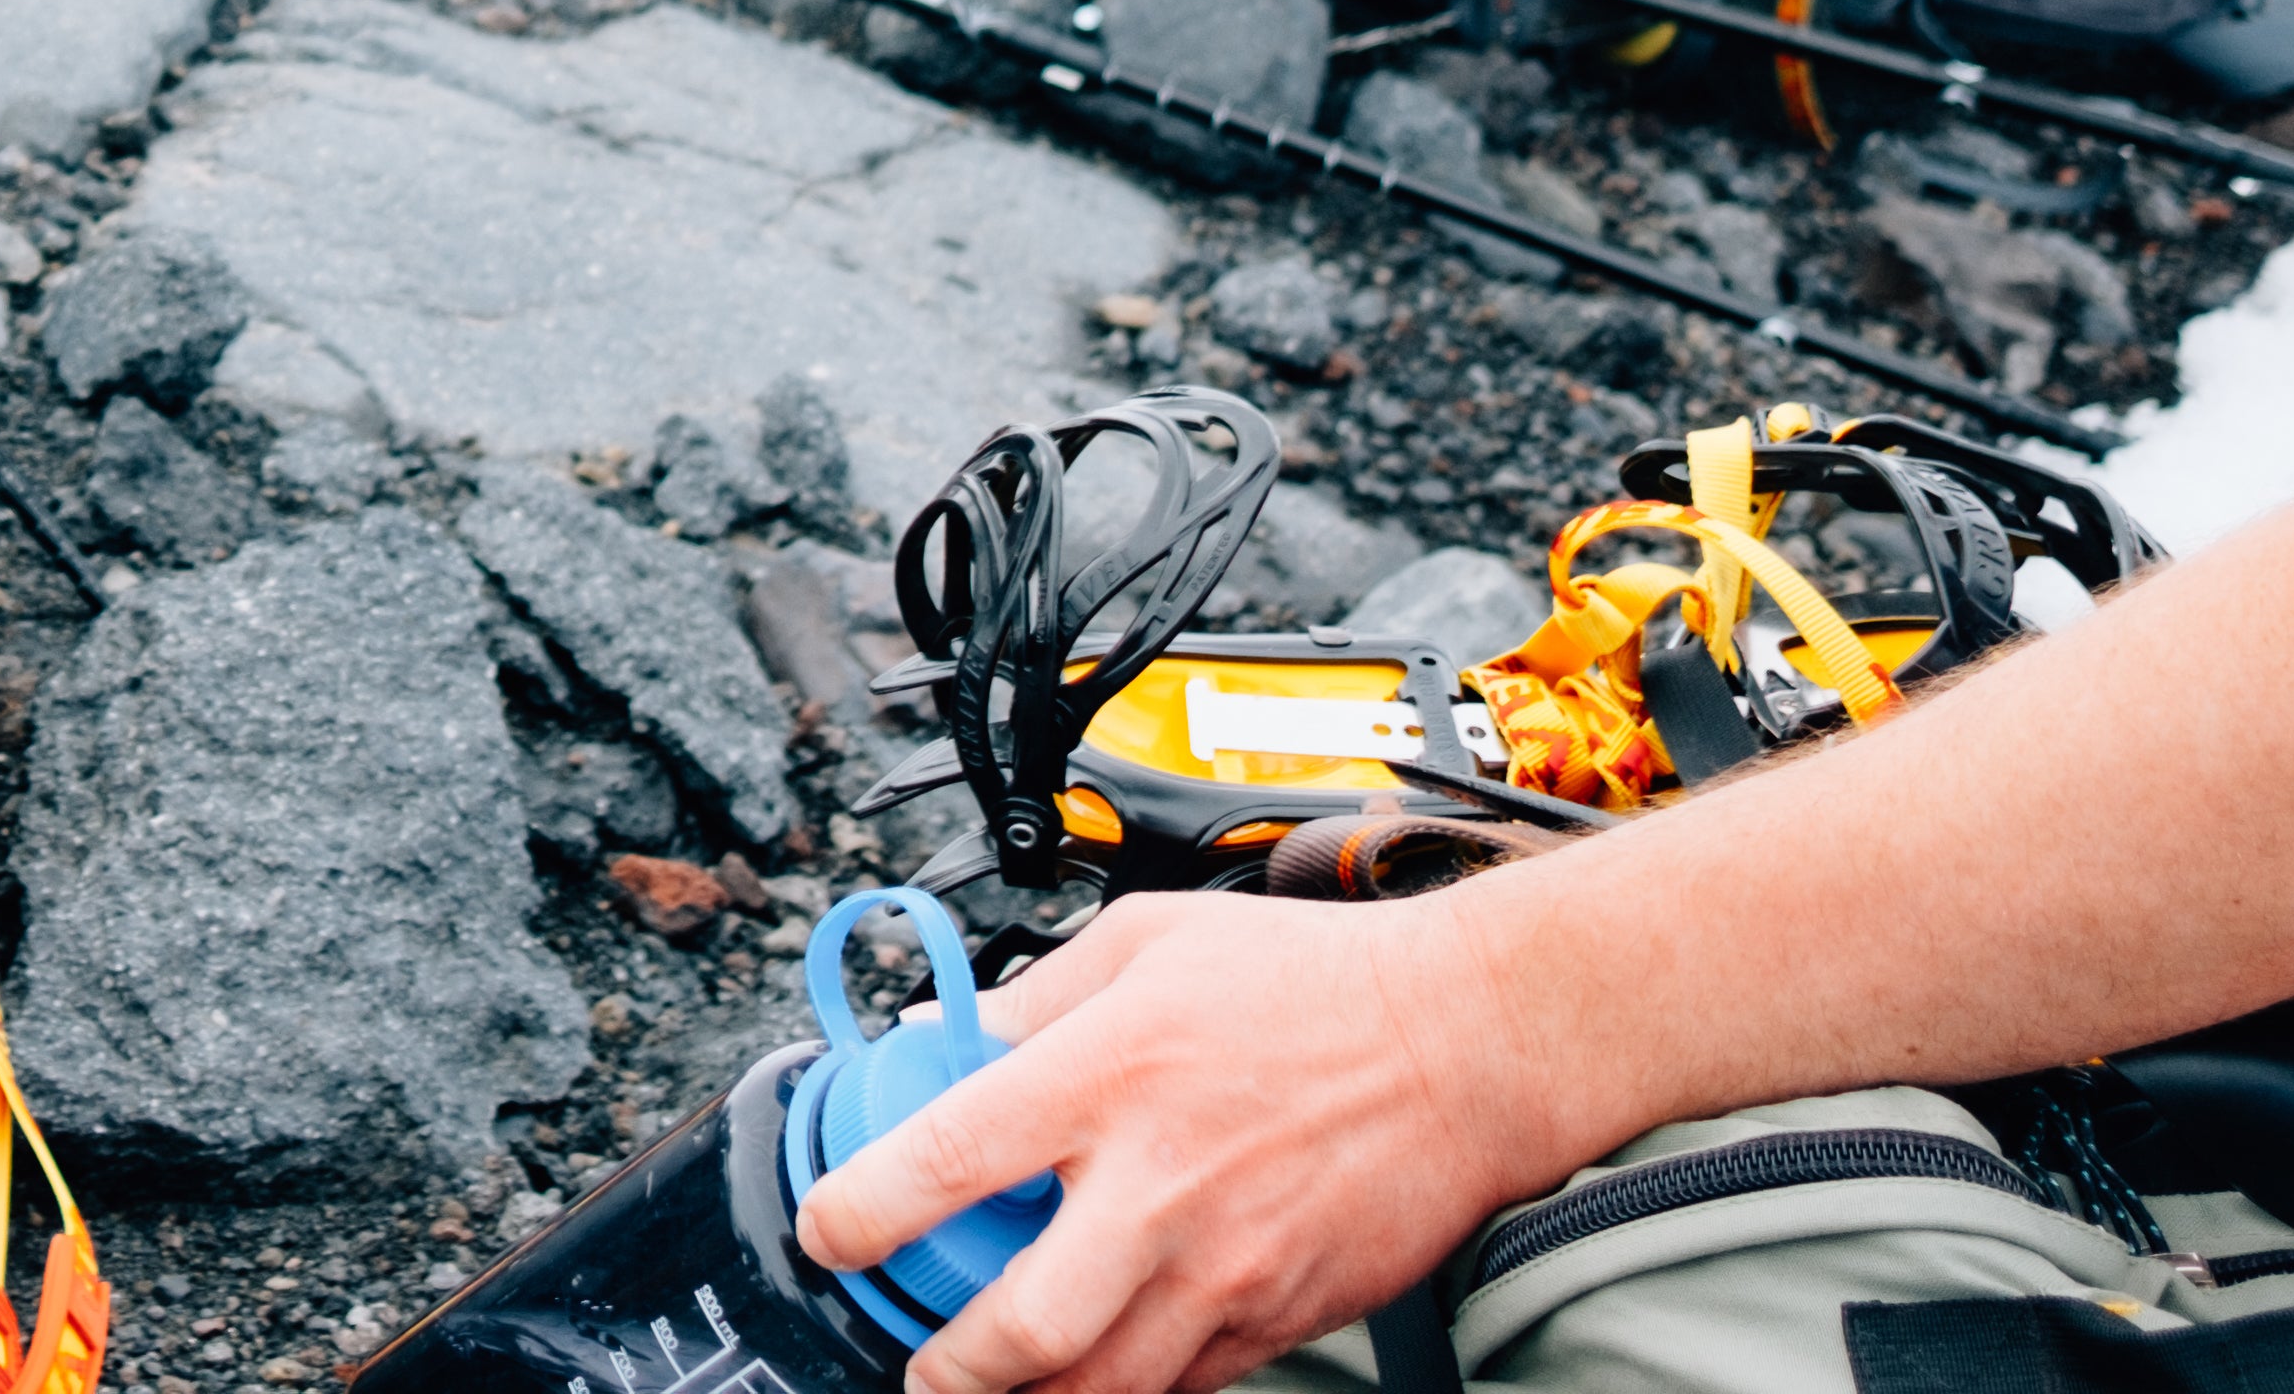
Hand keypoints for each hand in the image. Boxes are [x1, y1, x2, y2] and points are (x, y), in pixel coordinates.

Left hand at [800, 898, 1567, 1393]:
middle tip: (918, 1366)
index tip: (827, 1232)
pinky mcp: (1281, 1314)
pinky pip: (1182, 1385)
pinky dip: (1126, 1390)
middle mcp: (1156, 1187)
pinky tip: (1098, 1369)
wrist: (1466, 1044)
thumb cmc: (1311, 982)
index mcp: (1104, 1078)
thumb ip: (1031, 999)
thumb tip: (944, 1036)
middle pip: (1020, 1327)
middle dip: (947, 1369)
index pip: (945, 1160)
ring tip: (992, 1386)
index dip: (862, 1211)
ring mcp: (1224, 1267)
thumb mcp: (1144, 944)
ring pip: (1100, 1385)